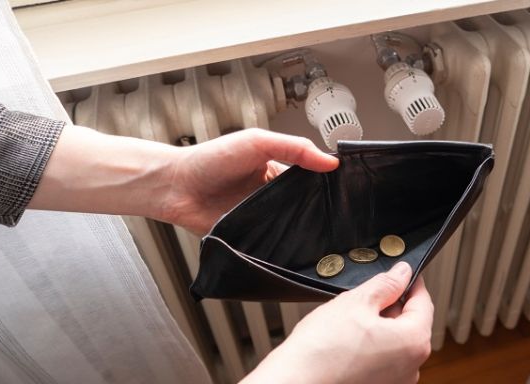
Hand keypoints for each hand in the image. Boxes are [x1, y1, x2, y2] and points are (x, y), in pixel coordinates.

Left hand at [29, 126, 337, 233]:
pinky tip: (299, 255)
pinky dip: (283, 251)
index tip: (353, 196)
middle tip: (347, 228)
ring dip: (305, 236)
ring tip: (330, 245)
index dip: (330, 187)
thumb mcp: (257, 143)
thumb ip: (294, 148)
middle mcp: (273, 198)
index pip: (313, 181)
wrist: (175, 187)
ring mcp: (262, 220)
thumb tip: (331, 162)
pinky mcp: (250, 240)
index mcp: (279, 172)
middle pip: (306, 209)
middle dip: (322, 217)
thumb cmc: (211, 159)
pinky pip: (272, 248)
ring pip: (292, 231)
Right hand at [242, 262, 433, 383]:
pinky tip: (348, 341)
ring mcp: (396, 383)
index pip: (424, 303)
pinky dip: (371, 348)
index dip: (411, 283)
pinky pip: (383, 362)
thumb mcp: (356, 302)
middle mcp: (411, 368)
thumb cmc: (322, 349)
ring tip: (352, 320)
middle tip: (368, 295)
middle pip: (411, 325)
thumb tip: (402, 273)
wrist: (295, 382)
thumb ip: (386, 285)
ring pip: (395, 344)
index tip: (401, 274)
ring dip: (381, 328)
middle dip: (392, 307)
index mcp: (414, 343)